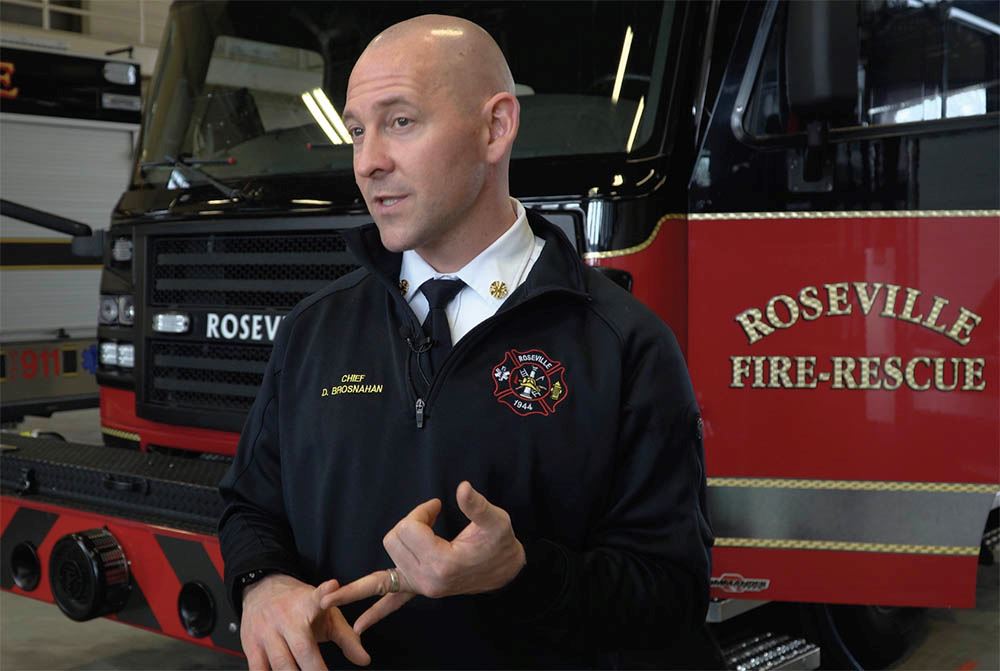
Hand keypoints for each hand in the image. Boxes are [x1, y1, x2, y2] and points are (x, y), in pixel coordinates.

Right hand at [241, 573, 368, 668]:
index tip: (332, 586)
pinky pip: (259, 669)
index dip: (325, 593)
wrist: (262, 589)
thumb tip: (365, 661)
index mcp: (307, 604)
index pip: (318, 597)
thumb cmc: (299, 606)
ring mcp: (266, 632)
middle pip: (302, 648)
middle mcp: (286, 617)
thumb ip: (347, 638)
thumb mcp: (326, 613)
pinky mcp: (251, 645)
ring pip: (280, 664)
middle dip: (315, 669)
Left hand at [320, 481, 525, 634]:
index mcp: (443, 563)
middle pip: (393, 539)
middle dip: (410, 522)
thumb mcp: (496, 521)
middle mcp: (428, 580)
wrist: (505, 570)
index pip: (409, 528)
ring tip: (424, 528)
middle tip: (432, 517)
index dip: (421, 511)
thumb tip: (462, 488)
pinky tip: (357, 627)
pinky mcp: (419, 590)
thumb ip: (477, 505)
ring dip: (400, 537)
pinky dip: (374, 614)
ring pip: (389, 553)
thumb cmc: (500, 543)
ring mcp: (422, 587)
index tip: (438, 506)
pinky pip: (391, 603)